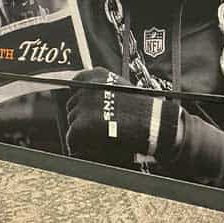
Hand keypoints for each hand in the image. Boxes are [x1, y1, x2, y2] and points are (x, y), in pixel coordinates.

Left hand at [65, 67, 181, 166]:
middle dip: (81, 115)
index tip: (81, 104)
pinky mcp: (80, 125)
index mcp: (98, 75)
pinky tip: (90, 147)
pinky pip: (72, 137)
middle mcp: (87, 88)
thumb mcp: (122, 88)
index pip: (77, 81)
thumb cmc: (142, 110)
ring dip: (81, 130)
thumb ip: (104, 90)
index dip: (79, 96)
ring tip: (98, 137)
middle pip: (73, 104)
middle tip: (95, 126)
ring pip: (72, 121)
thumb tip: (91, 100)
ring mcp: (83, 106)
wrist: (151, 123)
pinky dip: (78, 144)